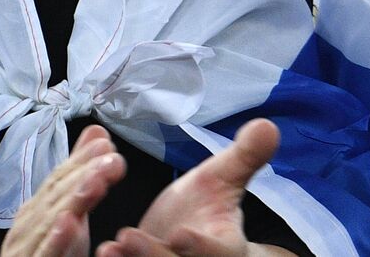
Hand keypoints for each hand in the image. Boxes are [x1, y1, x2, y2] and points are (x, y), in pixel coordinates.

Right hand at [1, 125, 124, 256]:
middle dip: (83, 175)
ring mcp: (26, 249)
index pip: (59, 180)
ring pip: (50, 222)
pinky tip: (69, 224)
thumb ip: (80, 174)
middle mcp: (28, 227)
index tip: (107, 146)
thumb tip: (98, 134)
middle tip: (110, 158)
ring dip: (73, 200)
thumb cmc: (50, 251)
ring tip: (97, 182)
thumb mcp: (69, 211)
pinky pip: (44, 255)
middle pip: (56, 197)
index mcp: (38, 211)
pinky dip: (54, 240)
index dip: (81, 161)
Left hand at [99, 119, 286, 256]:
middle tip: (127, 237)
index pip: (217, 252)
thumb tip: (268, 126)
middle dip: (154, 255)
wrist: (188, 237)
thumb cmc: (208, 207)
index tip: (181, 235)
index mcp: (225, 248)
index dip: (201, 246)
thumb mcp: (225, 179)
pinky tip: (101, 252)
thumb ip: (244, 157)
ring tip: (110, 246)